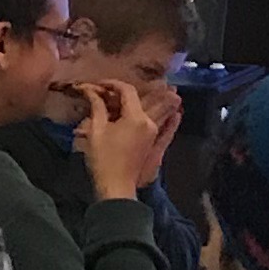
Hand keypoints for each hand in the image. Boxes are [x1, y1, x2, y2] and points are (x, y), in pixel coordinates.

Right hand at [74, 78, 176, 197]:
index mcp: (135, 117)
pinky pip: (168, 131)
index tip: (101, 85)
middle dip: (146, 90)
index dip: (114, 84)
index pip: (128, 91)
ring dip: (164, 102)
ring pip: (161, 113)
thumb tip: (91, 90)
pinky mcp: (156, 146)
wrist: (116, 187)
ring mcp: (155, 135)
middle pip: (148, 100)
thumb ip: (97, 107)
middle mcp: (149, 123)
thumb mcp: (95, 130)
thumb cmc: (102, 159)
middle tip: (147, 82)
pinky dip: (172, 122)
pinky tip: (177, 115)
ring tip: (172, 92)